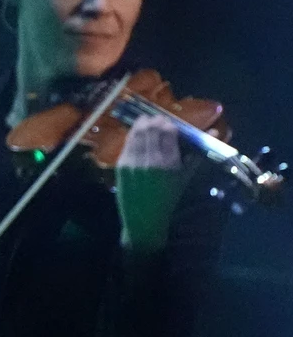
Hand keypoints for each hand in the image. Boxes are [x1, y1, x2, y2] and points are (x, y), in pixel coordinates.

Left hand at [116, 113, 187, 252]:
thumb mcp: (185, 177)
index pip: (168, 133)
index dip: (169, 124)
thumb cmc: (168, 197)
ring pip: (137, 133)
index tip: (171, 122)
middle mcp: (150, 161)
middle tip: (159, 118)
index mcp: (169, 164)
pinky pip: (127, 143)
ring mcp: (133, 162)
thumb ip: (197, 154)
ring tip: (148, 120)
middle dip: (155, 121)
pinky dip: (133, 134)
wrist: (144, 217)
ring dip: (142, 123)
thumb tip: (215, 132)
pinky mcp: (121, 165)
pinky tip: (137, 132)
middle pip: (152, 130)